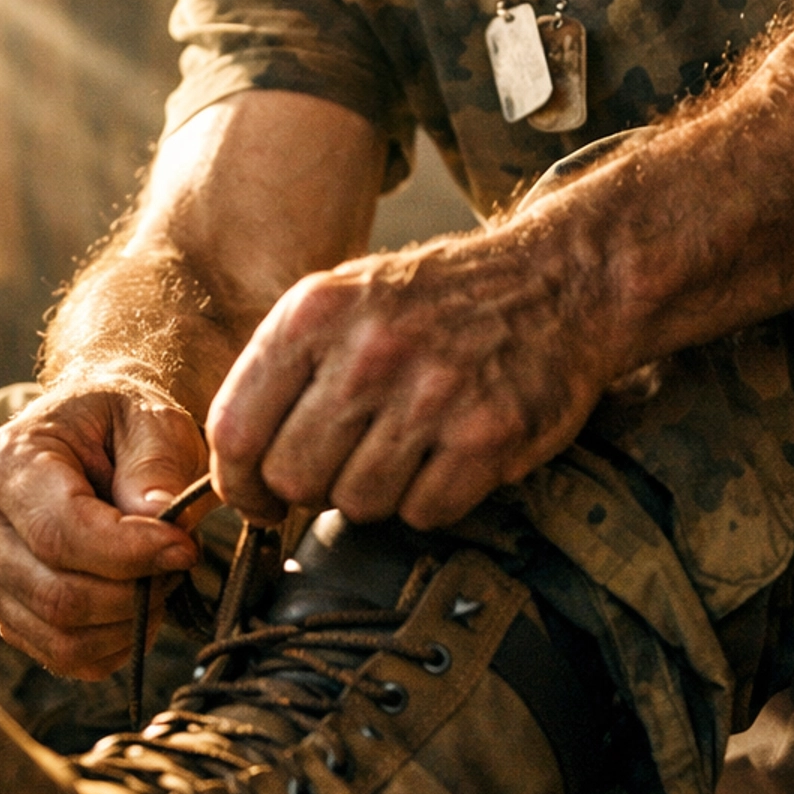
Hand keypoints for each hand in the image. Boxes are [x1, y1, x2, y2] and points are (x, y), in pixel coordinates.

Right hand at [0, 384, 212, 677]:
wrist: (99, 440)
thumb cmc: (126, 424)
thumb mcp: (152, 419)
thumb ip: (156, 465)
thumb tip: (160, 521)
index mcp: (6, 462)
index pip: (59, 532)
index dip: (130, 553)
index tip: (185, 547)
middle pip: (57, 595)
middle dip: (135, 591)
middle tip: (181, 561)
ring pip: (61, 637)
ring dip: (129, 622)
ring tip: (162, 577)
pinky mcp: (10, 613)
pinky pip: (64, 656)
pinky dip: (115, 644)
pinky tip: (140, 603)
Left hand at [206, 217, 611, 529]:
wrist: (558, 281)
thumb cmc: (439, 301)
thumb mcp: (345, 299)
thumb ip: (286, 370)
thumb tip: (236, 467)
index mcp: (315, 313)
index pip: (236, 430)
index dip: (237, 483)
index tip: (255, 498)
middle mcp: (368, 351)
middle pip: (293, 478)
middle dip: (312, 489)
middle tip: (345, 467)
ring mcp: (432, 394)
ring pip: (357, 503)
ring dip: (376, 493)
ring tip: (406, 449)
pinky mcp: (488, 434)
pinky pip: (424, 512)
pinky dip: (432, 499)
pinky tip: (448, 457)